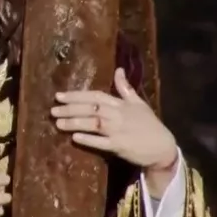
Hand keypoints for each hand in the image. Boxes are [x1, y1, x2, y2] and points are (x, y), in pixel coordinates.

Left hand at [52, 68, 177, 170]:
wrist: (163, 147)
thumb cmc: (149, 124)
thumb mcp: (138, 103)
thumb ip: (125, 87)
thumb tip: (118, 69)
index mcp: (120, 104)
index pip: (95, 96)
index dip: (76, 95)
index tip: (59, 96)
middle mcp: (117, 115)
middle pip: (91, 108)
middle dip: (70, 108)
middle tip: (52, 110)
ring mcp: (118, 131)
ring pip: (93, 124)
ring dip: (75, 122)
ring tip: (58, 123)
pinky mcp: (119, 146)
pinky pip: (101, 142)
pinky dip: (89, 140)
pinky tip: (75, 138)